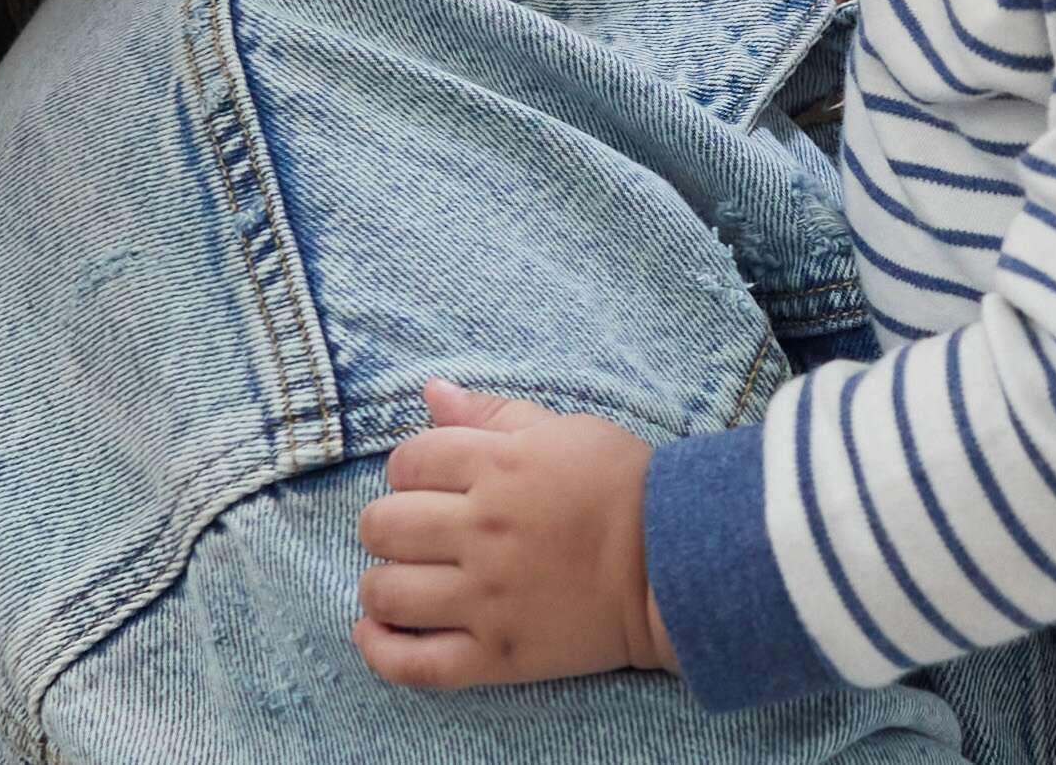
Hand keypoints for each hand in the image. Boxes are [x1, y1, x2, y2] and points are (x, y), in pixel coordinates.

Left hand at [351, 381, 677, 688]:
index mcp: (498, 468)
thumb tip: (430, 392)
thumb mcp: (564, 430)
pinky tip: (373, 632)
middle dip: (387, 524)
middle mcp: (484, 531)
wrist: (681, 566)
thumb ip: (491, 414)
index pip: (407, 462)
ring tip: (403, 580)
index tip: (429, 483)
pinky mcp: (497, 654)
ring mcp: (487, 598)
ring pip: (387, 592)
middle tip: (415, 532)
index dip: (409, 470)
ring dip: (382, 584)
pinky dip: (381, 650)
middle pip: (382, 525)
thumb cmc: (626, 489)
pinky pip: (414, 663)